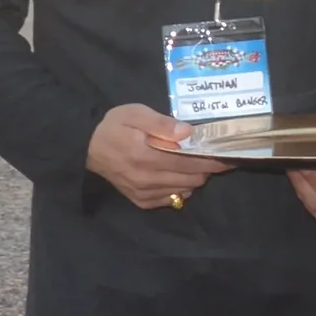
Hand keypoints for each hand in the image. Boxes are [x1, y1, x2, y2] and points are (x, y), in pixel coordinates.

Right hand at [92, 102, 233, 210]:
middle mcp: (147, 179)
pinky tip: (177, 175)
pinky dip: (181, 188)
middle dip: (207, 168)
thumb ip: (162, 123)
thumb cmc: (113, 127)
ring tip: (194, 162)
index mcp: (146, 156)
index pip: (191, 162)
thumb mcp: (134, 113)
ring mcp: (144, 193)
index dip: (213, 159)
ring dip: (195, 177)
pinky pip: (173, 199)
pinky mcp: (141, 201)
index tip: (229, 155)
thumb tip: (188, 133)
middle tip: (213, 155)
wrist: (86, 149)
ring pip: (186, 190)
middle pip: (193, 178)